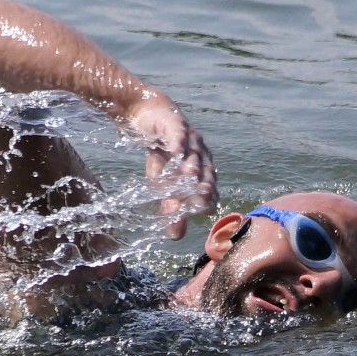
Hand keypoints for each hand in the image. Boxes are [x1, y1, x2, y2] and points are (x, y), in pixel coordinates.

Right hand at [132, 104, 218, 239]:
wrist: (148, 118)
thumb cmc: (161, 153)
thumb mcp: (162, 184)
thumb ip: (171, 207)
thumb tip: (174, 237)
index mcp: (202, 169)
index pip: (208, 188)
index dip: (207, 199)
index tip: (204, 214)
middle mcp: (200, 154)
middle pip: (204, 172)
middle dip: (204, 187)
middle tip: (202, 202)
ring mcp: (190, 138)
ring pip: (193, 153)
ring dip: (192, 165)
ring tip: (190, 178)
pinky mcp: (175, 124)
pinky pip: (178, 134)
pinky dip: (178, 142)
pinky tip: (176, 152)